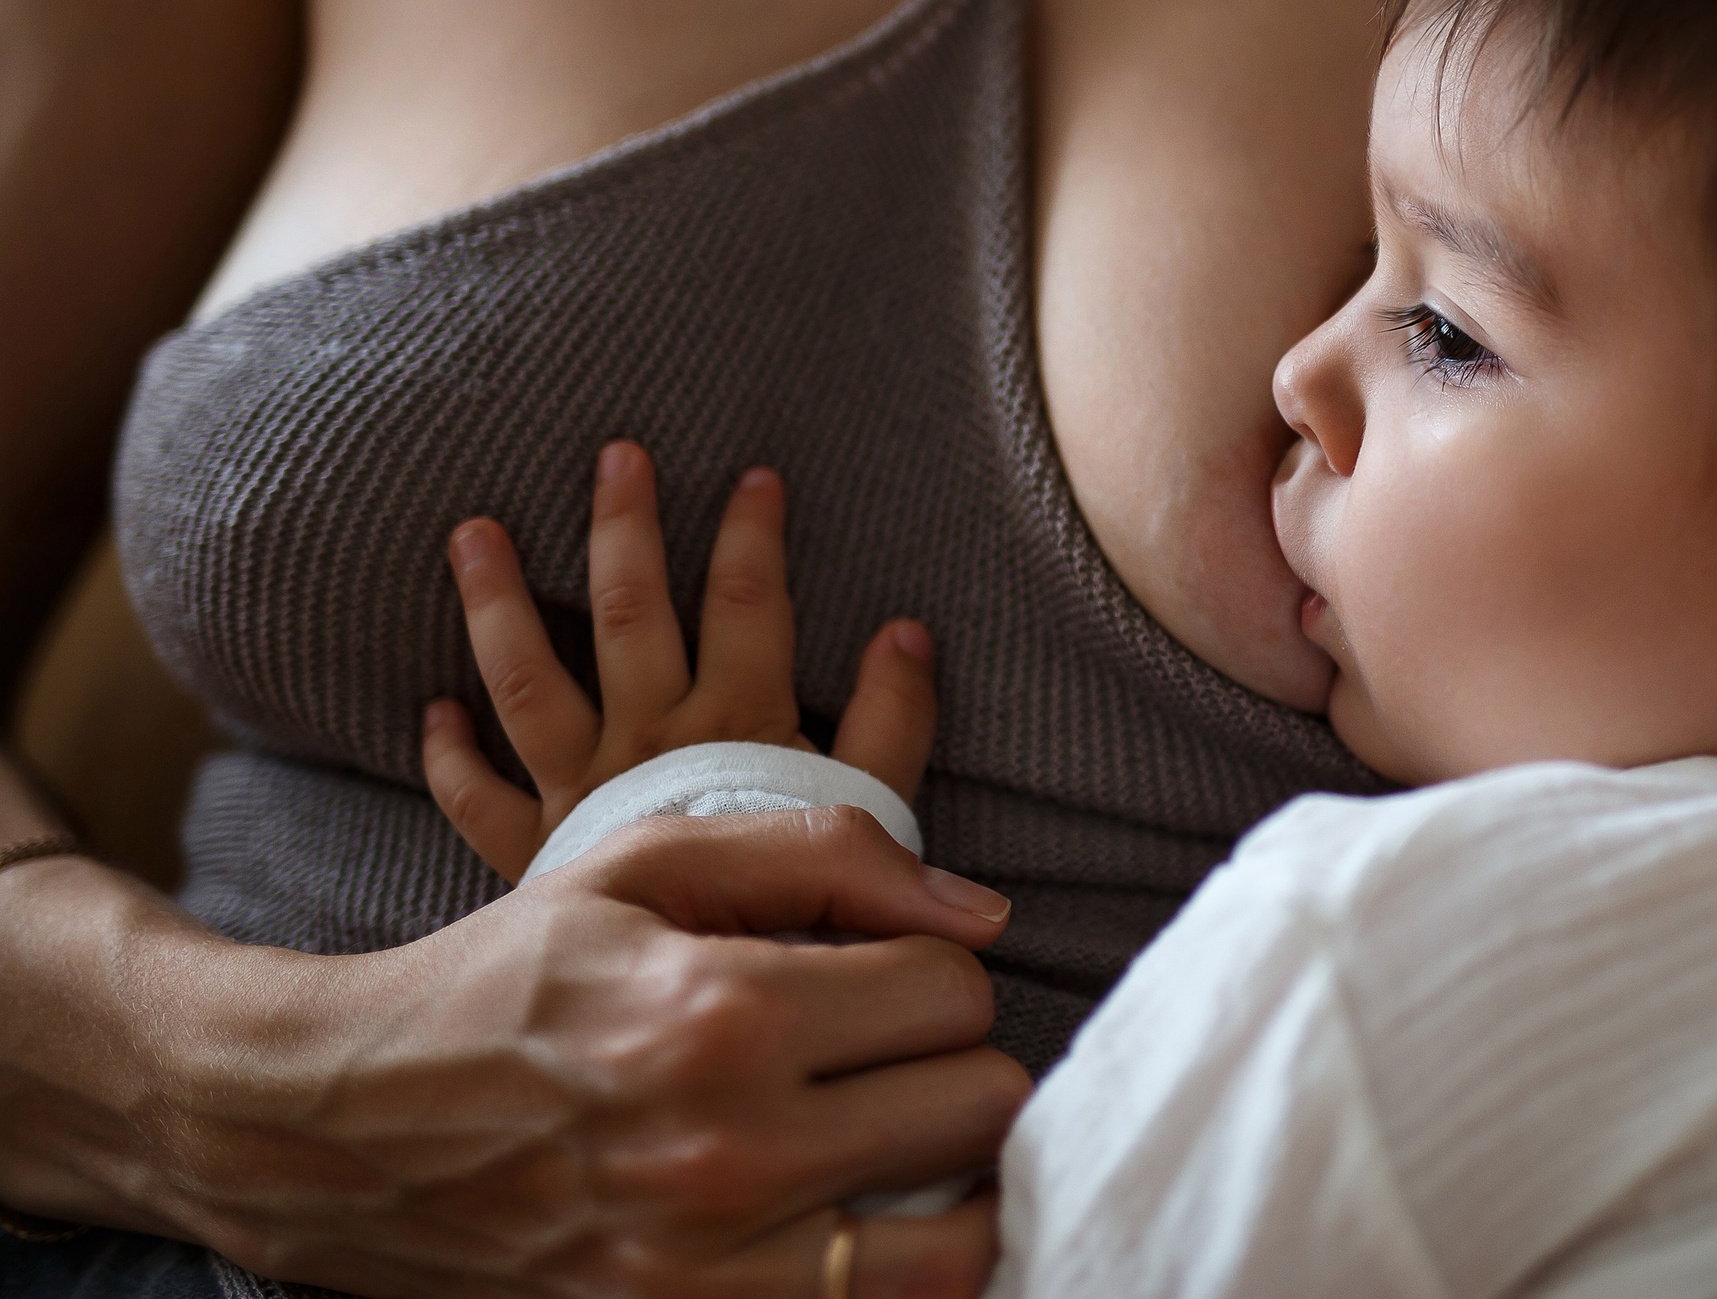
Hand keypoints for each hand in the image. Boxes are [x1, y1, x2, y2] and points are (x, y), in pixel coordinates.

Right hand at [144, 807, 1024, 1295]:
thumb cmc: (507, 980)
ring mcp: (707, 1270)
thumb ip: (828, 854)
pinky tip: (848, 1218)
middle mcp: (727, 1151)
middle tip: (890, 1060)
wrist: (339, 1129)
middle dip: (951, 1068)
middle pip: (979, 1109)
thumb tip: (983, 912)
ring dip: (950, 1188)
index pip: (954, 992)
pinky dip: (886, 1269)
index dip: (935, 970)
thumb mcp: (645, 864)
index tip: (881, 976)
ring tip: (898, 1148)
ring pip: (960, 1246)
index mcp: (720, 1011)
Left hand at [421, 440, 938, 881]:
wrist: (719, 988)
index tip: (756, 477)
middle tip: (614, 453)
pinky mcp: (535, 848)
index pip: (748, 604)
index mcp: (732, 721)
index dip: (753, 537)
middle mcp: (645, 740)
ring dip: (498, 603)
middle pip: (627, 612)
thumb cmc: (802, 902)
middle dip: (624, 528)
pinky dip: (453, 758)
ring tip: (471, 531)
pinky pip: (480, 801)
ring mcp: (580, 790)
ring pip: (530, 679)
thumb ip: (892, 721)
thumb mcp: (868, 805)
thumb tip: (906, 631)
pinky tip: (435, 712)